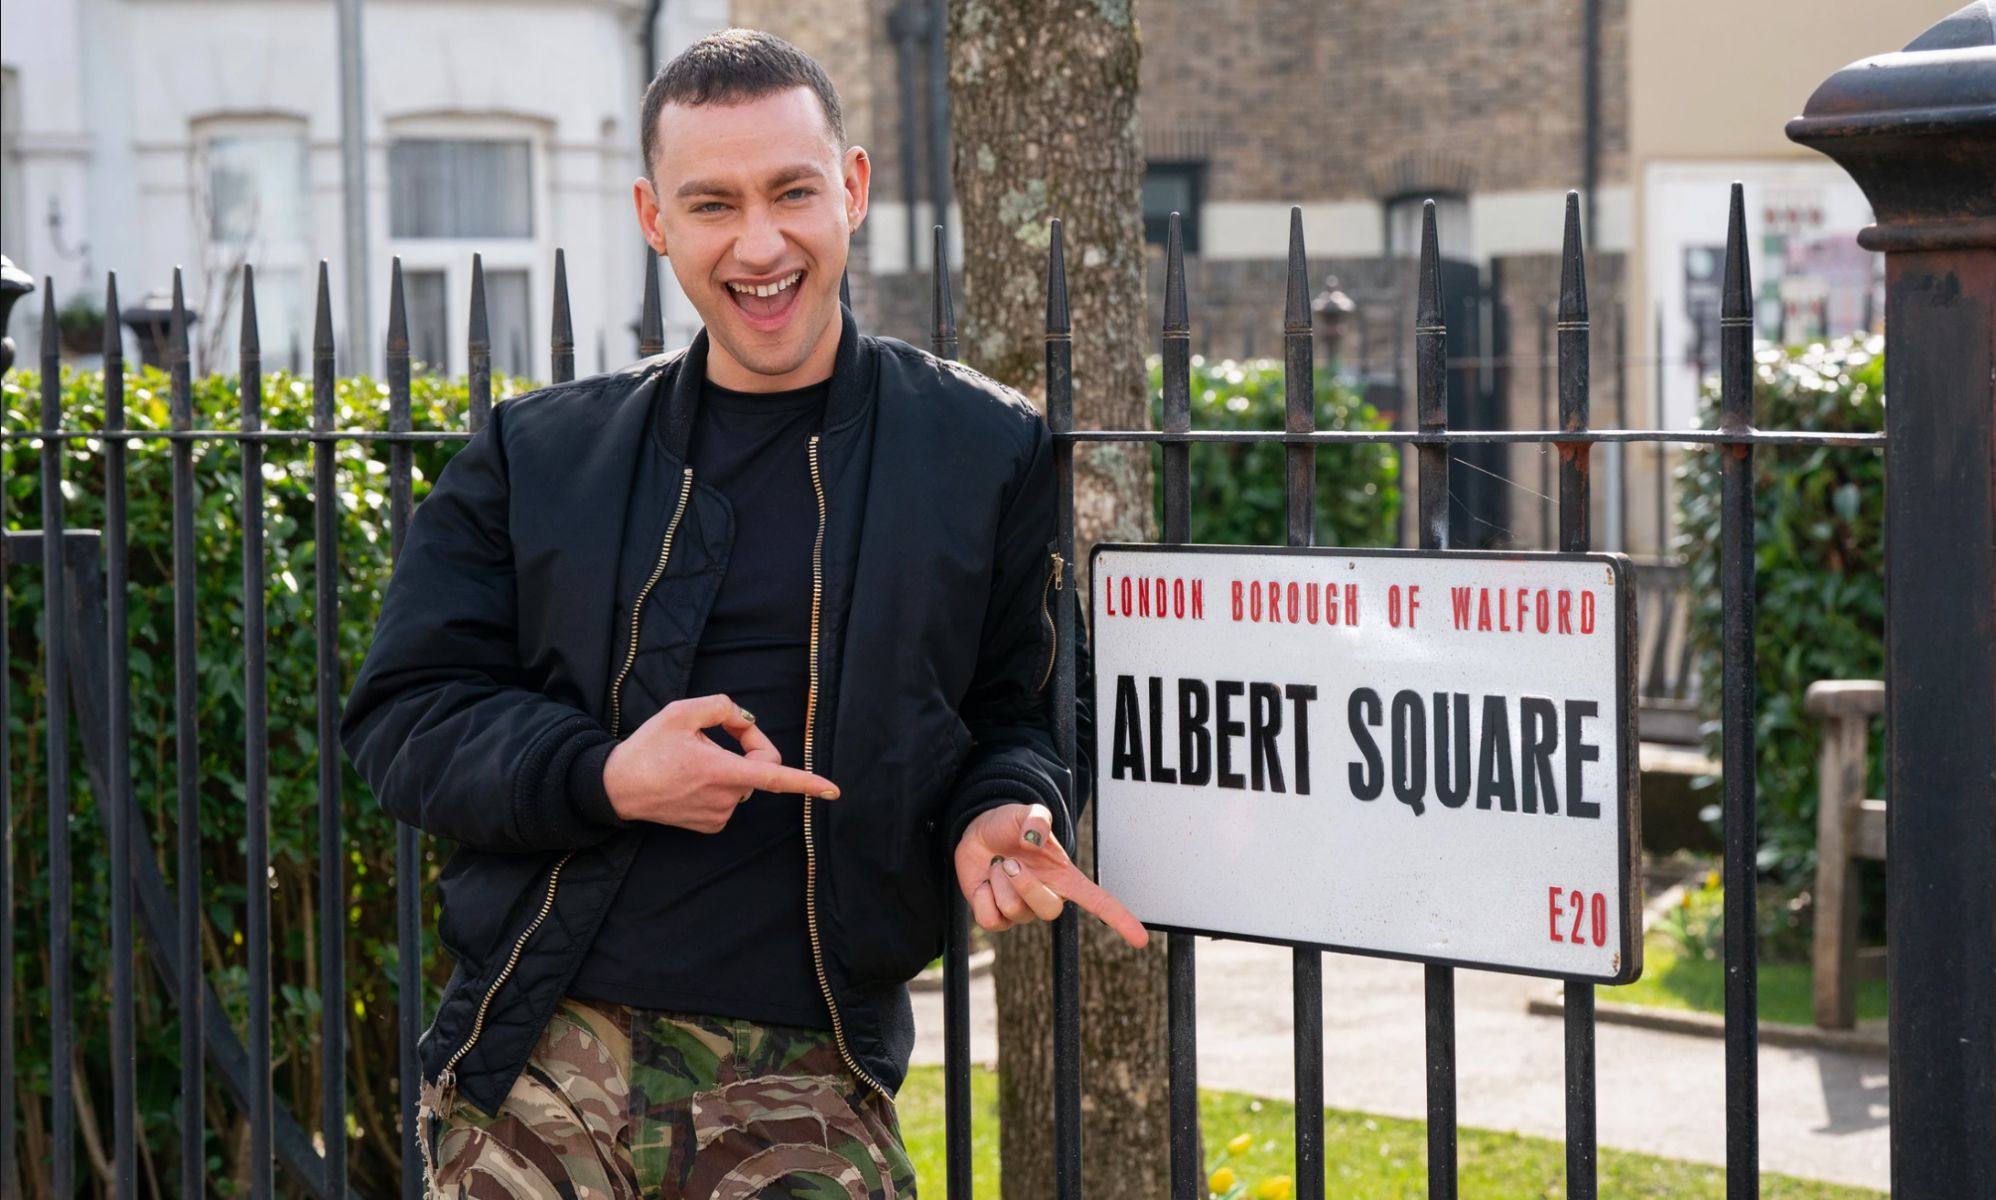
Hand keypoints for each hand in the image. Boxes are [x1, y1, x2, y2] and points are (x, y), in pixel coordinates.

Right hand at [603, 693, 837, 832]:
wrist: (618, 787)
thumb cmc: (648, 748)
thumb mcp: (681, 712)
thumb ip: (722, 707)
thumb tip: (747, 720)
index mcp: (720, 770)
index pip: (774, 776)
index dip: (807, 782)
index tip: (833, 789)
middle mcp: (724, 797)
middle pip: (760, 768)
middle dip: (751, 747)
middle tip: (722, 731)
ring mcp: (718, 815)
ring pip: (744, 783)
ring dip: (728, 766)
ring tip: (693, 761)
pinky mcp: (711, 826)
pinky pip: (730, 798)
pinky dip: (719, 785)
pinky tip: (691, 781)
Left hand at [953, 803, 1148, 947]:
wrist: (978, 833)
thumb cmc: (1010, 825)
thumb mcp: (1027, 813)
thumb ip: (1037, 820)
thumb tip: (1034, 839)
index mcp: (1064, 877)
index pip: (1099, 902)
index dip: (1120, 920)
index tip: (1141, 940)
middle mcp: (1047, 896)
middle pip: (1049, 911)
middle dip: (1027, 886)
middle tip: (1009, 862)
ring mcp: (1022, 910)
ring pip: (1015, 911)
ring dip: (999, 882)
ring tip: (998, 865)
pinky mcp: (997, 918)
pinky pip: (991, 920)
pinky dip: (982, 896)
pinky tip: (984, 882)